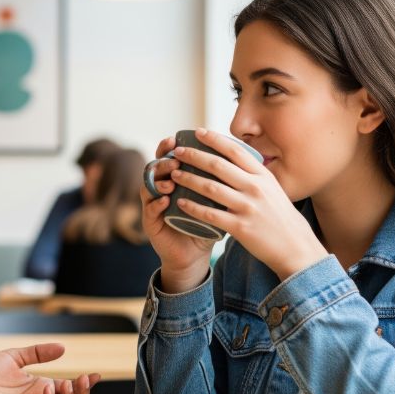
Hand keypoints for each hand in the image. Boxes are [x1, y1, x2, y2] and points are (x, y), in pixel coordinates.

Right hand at [140, 136, 218, 291]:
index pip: (170, 156)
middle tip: (175, 157)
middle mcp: (161, 188)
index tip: (179, 138)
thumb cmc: (208, 226)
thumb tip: (245, 156)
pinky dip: (156, 202)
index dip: (172, 146)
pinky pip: (149, 208)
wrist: (195, 256)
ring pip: (149, 185)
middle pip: (156, 166)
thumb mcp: (216, 201)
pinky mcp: (150, 222)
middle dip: (165, 159)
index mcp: (176, 180)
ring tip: (171, 179)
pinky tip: (166, 200)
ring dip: (159, 180)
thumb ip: (222, 181)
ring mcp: (153, 204)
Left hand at [169, 128, 327, 279]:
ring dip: (188, 179)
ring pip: (210, 187)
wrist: (295, 247)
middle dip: (194, 156)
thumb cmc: (280, 217)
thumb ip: (254, 175)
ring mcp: (248, 207)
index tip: (197, 132)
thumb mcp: (273, 189)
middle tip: (177, 152)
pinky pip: (210, 214)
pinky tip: (180, 203)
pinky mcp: (240, 227)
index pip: (235, 150)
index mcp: (263, 175)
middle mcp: (255, 188)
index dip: (214, 139)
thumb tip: (233, 159)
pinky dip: (193, 207)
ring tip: (174, 174)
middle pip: (218, 165)